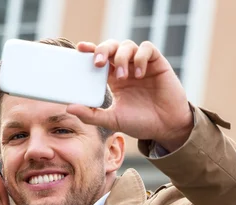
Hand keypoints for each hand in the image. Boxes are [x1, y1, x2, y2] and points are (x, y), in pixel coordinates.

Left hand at [66, 40, 193, 151]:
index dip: (90, 50)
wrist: (166, 128)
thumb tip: (69, 107)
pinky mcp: (158, 63)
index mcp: (113, 79)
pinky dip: (140, 57)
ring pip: (127, 45)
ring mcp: (142, 64)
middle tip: (99, 63)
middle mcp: (126, 68)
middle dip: (103, 49)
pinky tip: (139, 73)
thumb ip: (91, 115)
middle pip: (111, 47)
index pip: (99, 59)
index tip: (80, 49)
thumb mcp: (112, 120)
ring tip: (124, 77)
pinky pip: (147, 48)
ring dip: (122, 58)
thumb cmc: (140, 123)